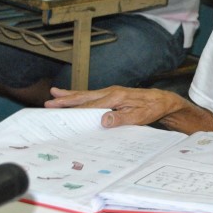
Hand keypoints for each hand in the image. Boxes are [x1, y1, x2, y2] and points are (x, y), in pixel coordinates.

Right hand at [45, 86, 183, 127]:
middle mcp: (112, 92)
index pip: (91, 105)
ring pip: (87, 94)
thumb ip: (120, 119)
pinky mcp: (113, 94)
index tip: (59, 112)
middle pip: (85, 96)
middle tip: (49, 101)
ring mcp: (112, 92)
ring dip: (70, 95)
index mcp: (116, 97)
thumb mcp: (139, 117)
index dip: (74, 109)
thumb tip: (103, 120)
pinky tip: (73, 96)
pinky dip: (80, 96)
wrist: (163, 101)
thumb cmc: (152, 109)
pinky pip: (93, 95)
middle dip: (66, 99)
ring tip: (54, 93)